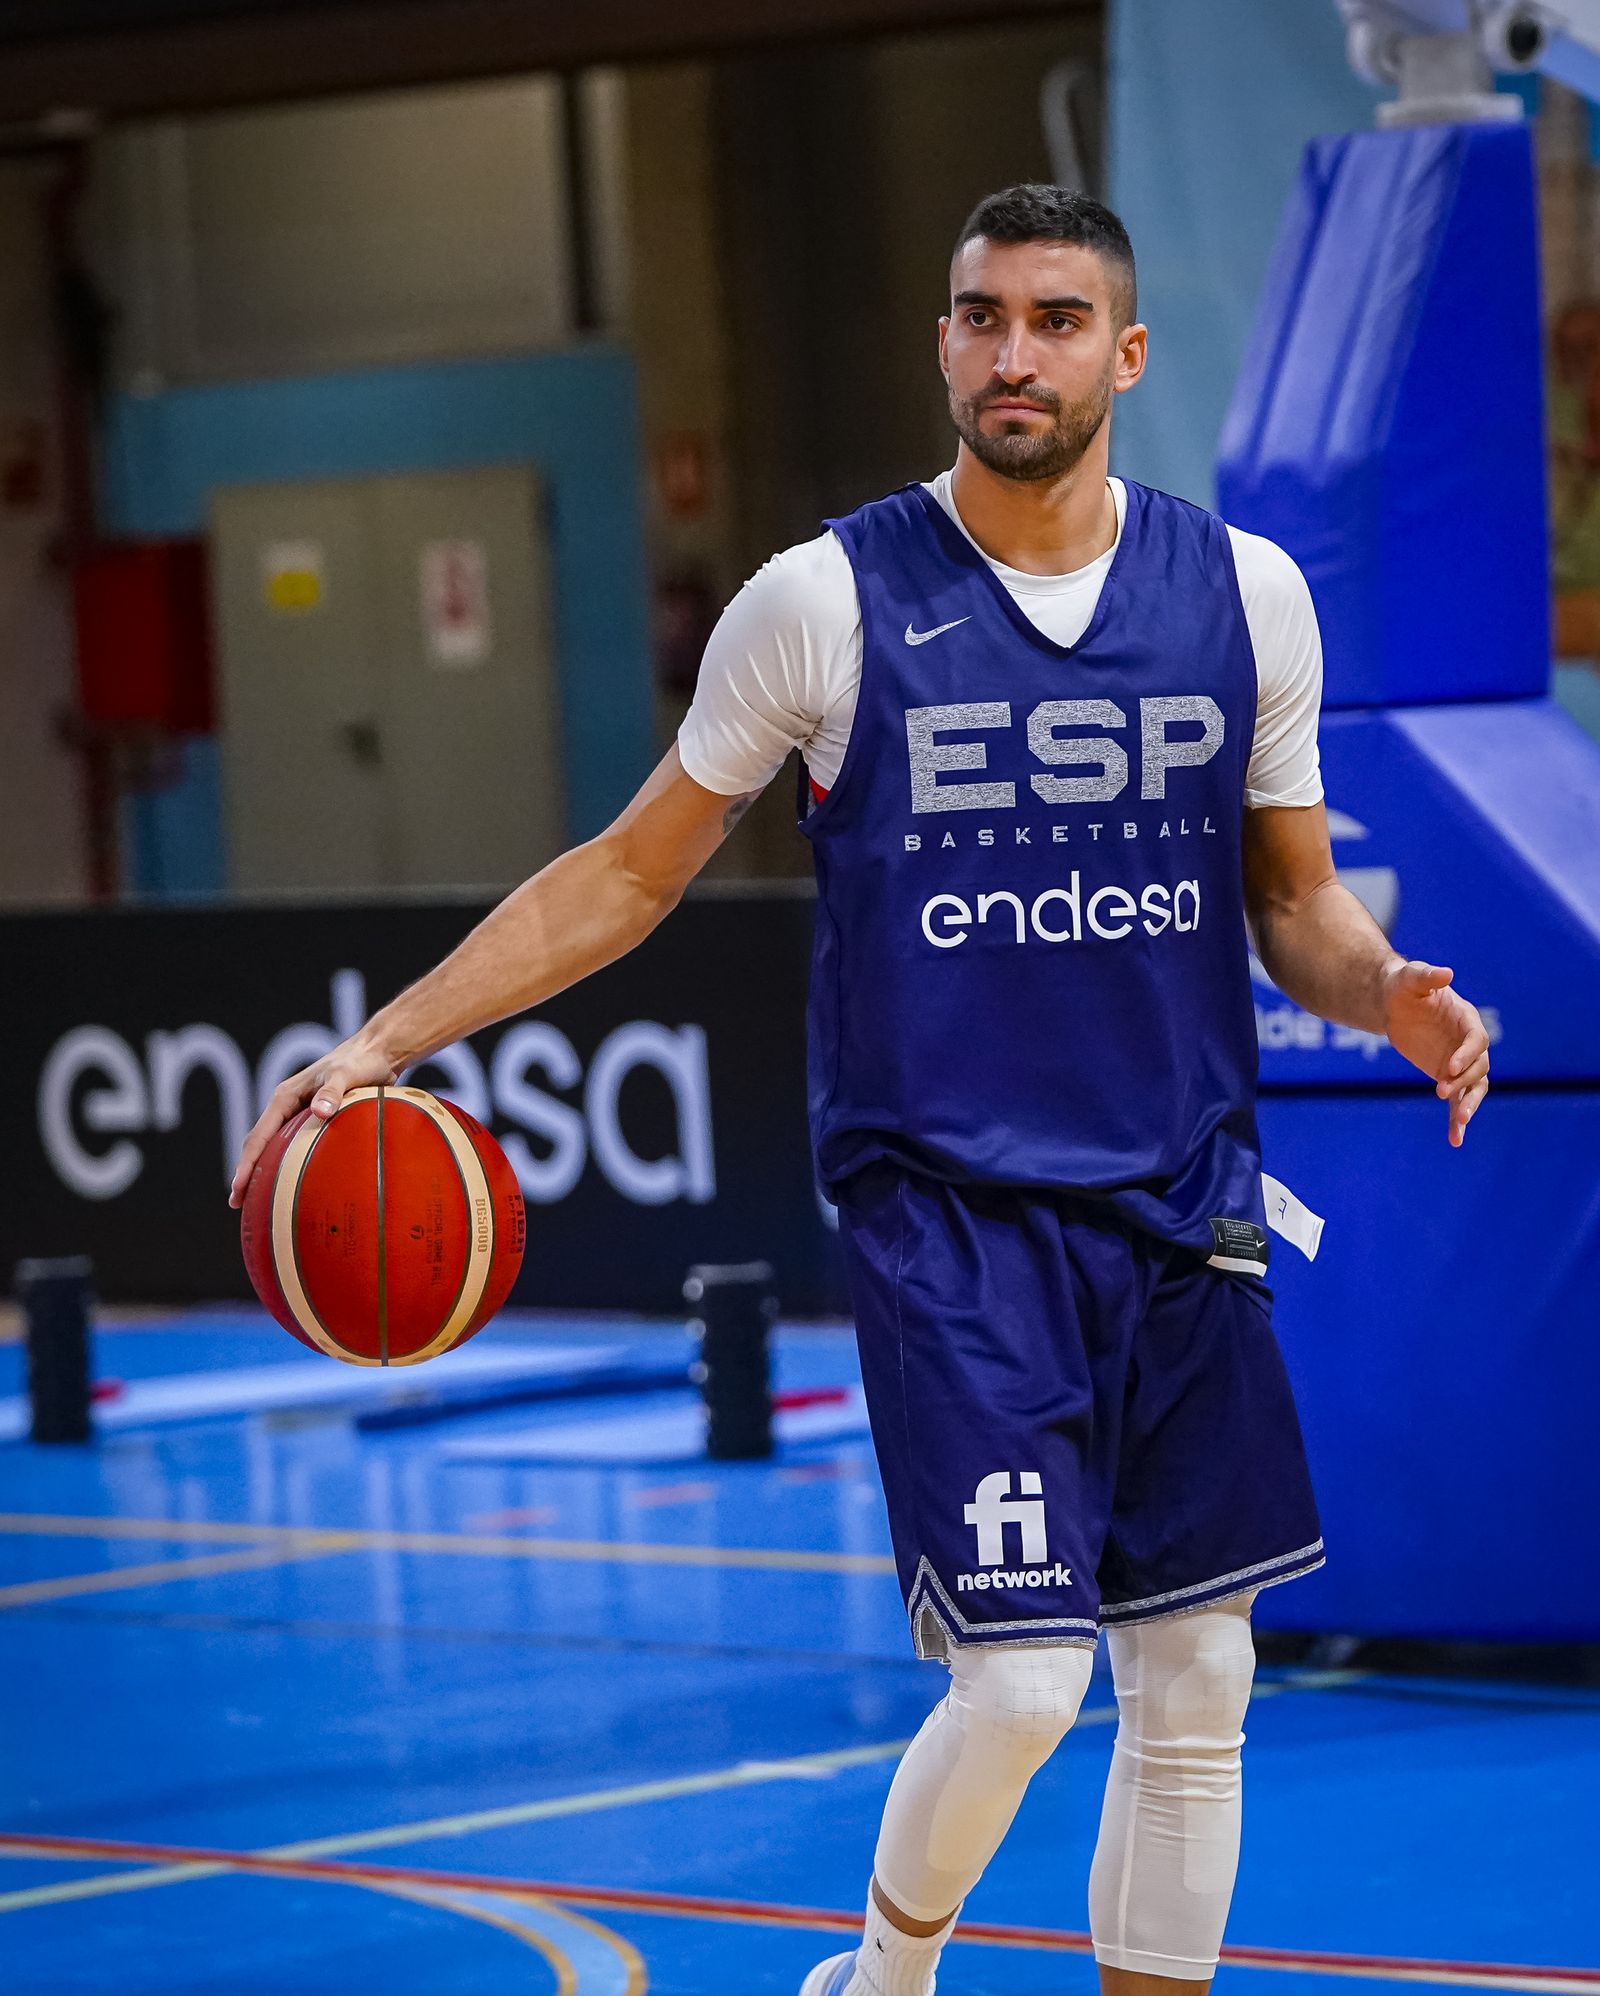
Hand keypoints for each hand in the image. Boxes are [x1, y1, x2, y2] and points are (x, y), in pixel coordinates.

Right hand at [228, 1033, 398, 1206]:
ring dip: (263, 1170)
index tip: (237, 1187)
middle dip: (246, 1172)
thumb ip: (333, 1092)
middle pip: (259, 1144)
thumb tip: (320, 1112)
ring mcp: (298, 1113)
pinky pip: (293, 1146)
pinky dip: (285, 1164)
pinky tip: (289, 1184)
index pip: (259, 1136)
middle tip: (237, 1203)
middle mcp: (286, 1106)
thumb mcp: (345, 1074)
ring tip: (254, 1200)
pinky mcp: (313, 1118)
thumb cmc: (360, 1062)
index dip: (247, 1163)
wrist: (376, 1052)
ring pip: (273, 1146)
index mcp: (285, 1097)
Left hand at [1381, 960, 1489, 1147]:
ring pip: (1474, 1088)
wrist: (1393, 1002)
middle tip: (1441, 1091)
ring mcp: (1459, 1062)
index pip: (1476, 1040)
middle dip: (1464, 1082)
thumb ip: (1427, 976)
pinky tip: (1455, 1140)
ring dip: (1469, 1105)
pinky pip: (1457, 1101)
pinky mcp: (1447, 1077)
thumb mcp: (1411, 978)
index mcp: (1466, 1019)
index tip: (1448, 1067)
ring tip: (1460, 1123)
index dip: (1466, 1054)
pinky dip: (1457, 1120)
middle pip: (1479, 1067)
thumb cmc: (1403, 986)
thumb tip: (1446, 972)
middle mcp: (1468, 1044)